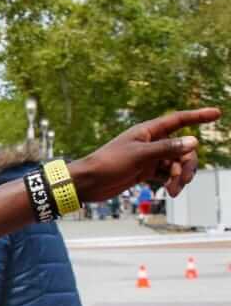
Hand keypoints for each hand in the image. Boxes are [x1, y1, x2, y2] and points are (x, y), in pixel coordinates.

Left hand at [72, 107, 220, 201]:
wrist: (88, 183)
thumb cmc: (108, 163)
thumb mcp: (139, 155)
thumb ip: (167, 149)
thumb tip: (194, 141)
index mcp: (148, 132)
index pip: (178, 120)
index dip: (198, 116)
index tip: (217, 113)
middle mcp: (150, 142)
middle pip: (182, 148)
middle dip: (188, 164)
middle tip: (184, 179)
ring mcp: (149, 157)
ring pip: (176, 163)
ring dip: (180, 176)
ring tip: (174, 190)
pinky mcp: (145, 171)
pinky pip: (167, 174)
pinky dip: (172, 182)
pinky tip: (171, 192)